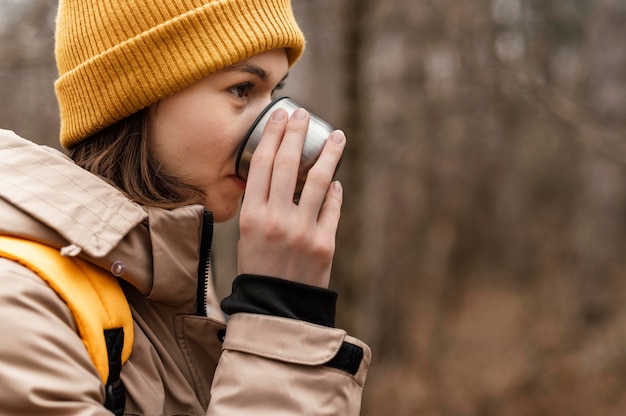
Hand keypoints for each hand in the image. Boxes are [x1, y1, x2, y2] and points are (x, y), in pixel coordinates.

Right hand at [237, 107, 345, 287]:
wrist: (276, 309)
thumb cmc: (257, 270)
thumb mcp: (246, 237)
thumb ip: (259, 206)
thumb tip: (275, 176)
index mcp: (251, 216)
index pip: (262, 164)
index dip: (272, 135)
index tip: (280, 115)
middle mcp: (276, 219)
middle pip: (288, 164)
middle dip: (297, 133)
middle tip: (304, 113)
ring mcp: (303, 230)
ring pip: (320, 180)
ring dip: (329, 153)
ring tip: (336, 136)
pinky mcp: (325, 243)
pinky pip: (333, 207)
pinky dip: (336, 191)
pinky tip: (336, 180)